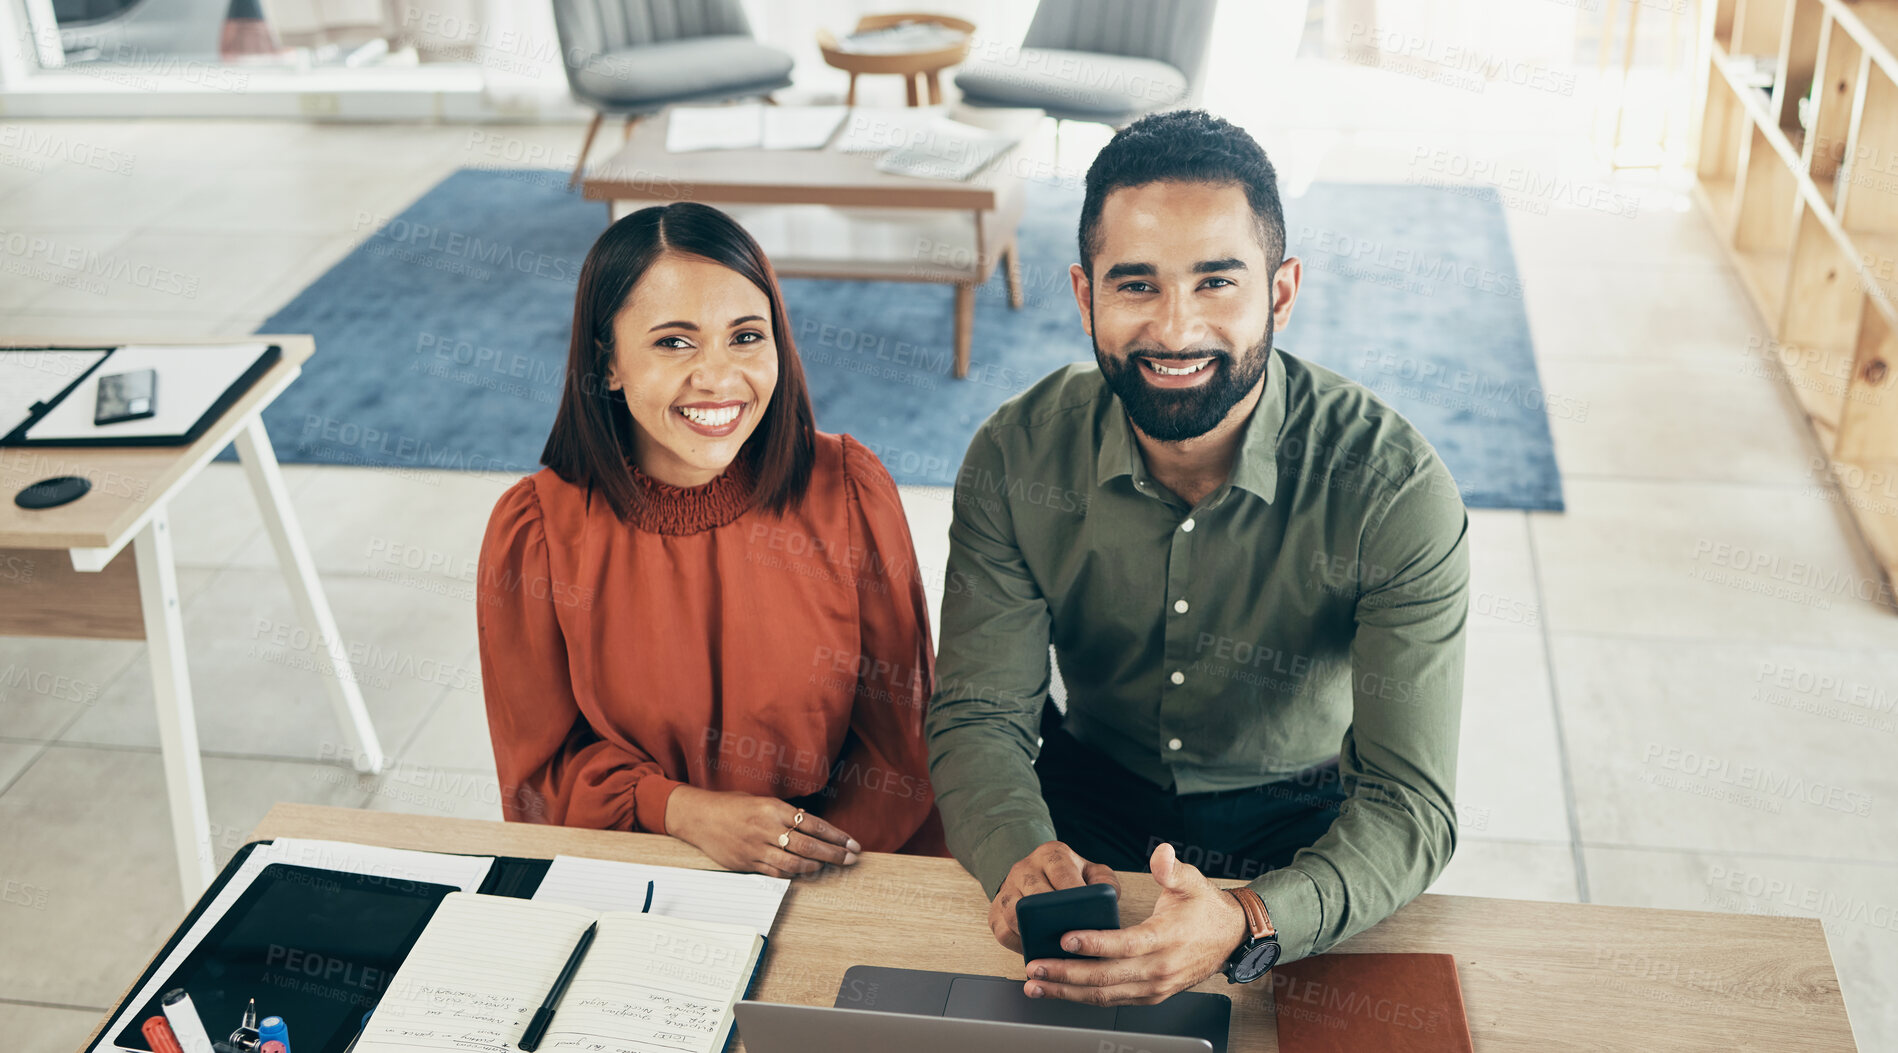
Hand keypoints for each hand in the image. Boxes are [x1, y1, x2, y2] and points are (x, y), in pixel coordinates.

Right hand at [664, 787, 860, 876]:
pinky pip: (775, 873)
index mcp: (774, 808)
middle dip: (835, 854)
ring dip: (815, 866)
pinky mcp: (747, 863)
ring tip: (826, 866)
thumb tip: (812, 827)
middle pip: (809, 846)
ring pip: (794, 863)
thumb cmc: (731, 805)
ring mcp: (756, 848)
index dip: (837, 836)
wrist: (698, 817)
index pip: (814, 824)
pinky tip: (802, 871)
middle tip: (851, 858)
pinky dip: (792, 874)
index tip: (853, 843)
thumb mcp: (762, 801)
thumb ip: (785, 814)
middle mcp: (767, 828)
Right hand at [988, 840, 1121, 953]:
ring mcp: (1006, 890)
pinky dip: (1018, 944)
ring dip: (1032, 933)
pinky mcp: (995, 911)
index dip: (1074, 893)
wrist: (1035, 876)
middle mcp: (1024, 869)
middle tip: (1071, 936)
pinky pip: (1002, 932)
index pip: (1061, 872)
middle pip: (1034, 894)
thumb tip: (1107, 899)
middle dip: (1052, 917)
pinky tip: (1036, 950)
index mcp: (1050, 855)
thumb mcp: (1091, 872)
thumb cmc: (1067, 878)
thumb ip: (1104, 882)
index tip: (1085, 912)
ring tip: (1054, 948)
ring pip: (1013, 914)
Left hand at [1022, 843, 1246, 1006]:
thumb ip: (1172, 868)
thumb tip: (1161, 853)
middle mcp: (1159, 969)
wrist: (1230, 939)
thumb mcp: (1192, 882)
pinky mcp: (1150, 996)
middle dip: (1067, 974)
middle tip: (1036, 967)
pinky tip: (1060, 990)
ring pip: (1105, 995)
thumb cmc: (1206, 909)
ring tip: (1036, 984)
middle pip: (1107, 977)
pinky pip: (1112, 1000)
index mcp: (1166, 939)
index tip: (1065, 938)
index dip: (1094, 944)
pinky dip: (1082, 998)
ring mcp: (1154, 987)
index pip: (1125, 945)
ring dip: (1067, 991)